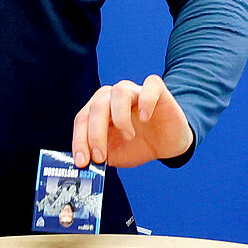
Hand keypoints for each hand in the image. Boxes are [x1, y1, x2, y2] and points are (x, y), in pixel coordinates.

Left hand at [72, 75, 192, 168]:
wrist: (167, 144)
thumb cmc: (139, 145)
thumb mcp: (115, 154)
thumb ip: (99, 155)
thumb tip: (85, 163)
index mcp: (99, 109)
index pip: (82, 119)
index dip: (80, 140)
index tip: (82, 161)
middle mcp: (114, 96)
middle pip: (97, 106)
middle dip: (95, 134)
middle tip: (100, 156)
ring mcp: (136, 91)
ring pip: (119, 92)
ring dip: (120, 117)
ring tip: (129, 136)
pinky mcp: (158, 91)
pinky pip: (151, 85)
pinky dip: (146, 101)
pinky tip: (146, 118)